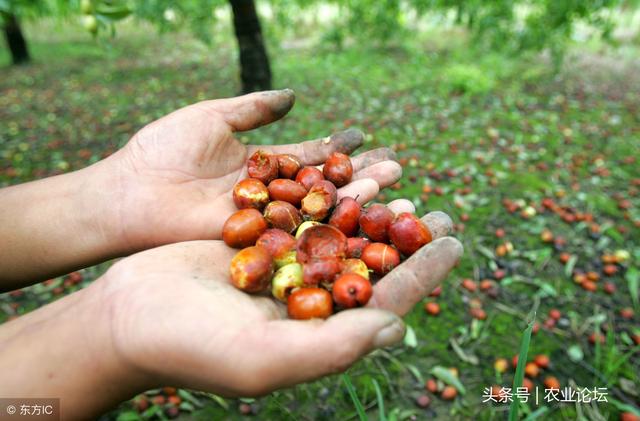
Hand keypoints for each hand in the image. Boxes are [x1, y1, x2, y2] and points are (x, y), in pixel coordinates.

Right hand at [96, 206, 460, 397]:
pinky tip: (350, 176)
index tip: (456, 244)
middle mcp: (307, 305)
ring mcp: (282, 274)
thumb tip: (397, 329)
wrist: (127, 317)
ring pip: (339, 237)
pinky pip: (303, 217)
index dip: (423, 274)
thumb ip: (333, 347)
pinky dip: (328, 197)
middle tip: (441, 213)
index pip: (385, 302)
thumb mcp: (265, 357)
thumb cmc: (192, 347)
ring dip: (372, 213)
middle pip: (369, 266)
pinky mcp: (257, 247)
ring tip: (404, 185)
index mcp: (319, 336)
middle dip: (405, 241)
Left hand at [102, 89, 401, 251]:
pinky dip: (331, 224)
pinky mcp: (258, 243)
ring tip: (395, 185)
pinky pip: (300, 232)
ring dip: (357, 199)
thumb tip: (294, 95)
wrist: (130, 193)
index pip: (308, 156)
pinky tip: (361, 212)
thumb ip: (253, 109)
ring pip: (319, 210)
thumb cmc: (162, 151)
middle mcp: (270, 196)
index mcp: (260, 165)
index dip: (336, 147)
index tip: (365, 137)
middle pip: (323, 185)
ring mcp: (266, 221)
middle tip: (397, 167)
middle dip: (359, 175)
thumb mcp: (212, 117)